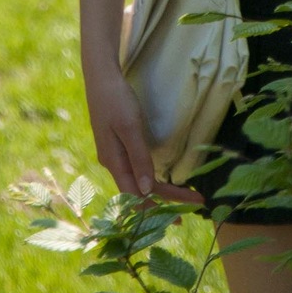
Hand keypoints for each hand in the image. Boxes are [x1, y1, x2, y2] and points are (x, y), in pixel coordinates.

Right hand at [83, 63, 202, 205]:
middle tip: (191, 209)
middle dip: (165, 201)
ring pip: (137, 181)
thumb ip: (139, 158)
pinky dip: (150, 177)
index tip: (182, 217)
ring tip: (181, 197)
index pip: (137, 196)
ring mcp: (113, 153)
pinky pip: (135, 169)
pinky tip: (159, 179)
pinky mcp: (117, 144)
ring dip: (159, 191)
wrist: (100, 75)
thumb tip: (148, 191)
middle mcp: (112, 162)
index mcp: (113, 161)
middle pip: (139, 191)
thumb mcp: (130, 127)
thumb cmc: (116, 99)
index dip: (159, 208)